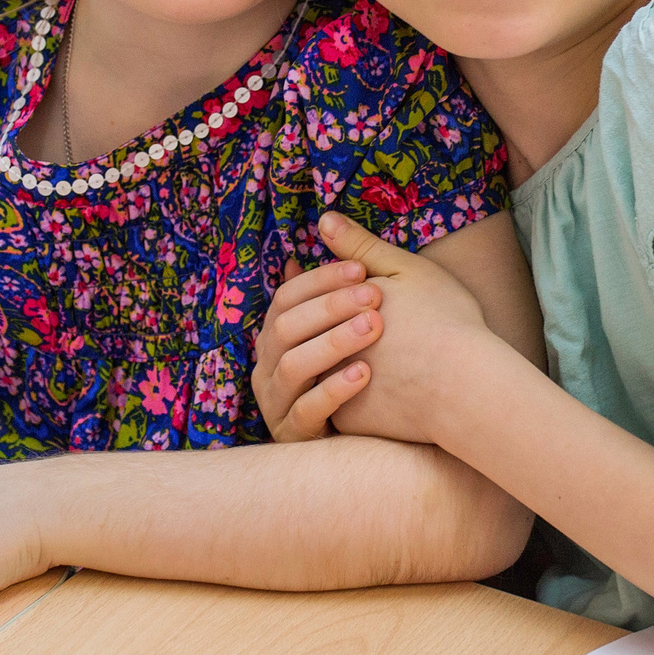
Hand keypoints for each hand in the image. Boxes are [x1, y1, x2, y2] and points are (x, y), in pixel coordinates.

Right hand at [250, 256, 382, 440]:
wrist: (384, 430)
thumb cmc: (368, 367)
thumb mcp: (350, 320)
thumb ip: (338, 278)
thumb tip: (326, 220)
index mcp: (278, 336)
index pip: (286, 297)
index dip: (322, 280)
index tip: (363, 269)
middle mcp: (269, 366)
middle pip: (286, 327)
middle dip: (330, 307)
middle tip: (374, 296)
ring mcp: (278, 403)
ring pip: (294, 366)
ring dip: (334, 343)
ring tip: (373, 328)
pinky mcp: (295, 434)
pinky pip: (308, 410)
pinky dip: (335, 389)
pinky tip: (365, 374)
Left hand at [310, 213, 505, 445]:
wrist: (468, 388)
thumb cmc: (448, 322)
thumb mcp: (407, 270)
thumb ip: (360, 246)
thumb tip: (323, 219)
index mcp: (340, 306)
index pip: (316, 296)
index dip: (337, 295)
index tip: (369, 302)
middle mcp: (327, 343)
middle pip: (312, 334)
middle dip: (329, 331)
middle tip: (376, 337)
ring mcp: (331, 384)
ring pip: (319, 373)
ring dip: (335, 365)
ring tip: (376, 364)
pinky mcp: (345, 420)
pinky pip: (337, 408)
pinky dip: (351, 400)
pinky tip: (378, 394)